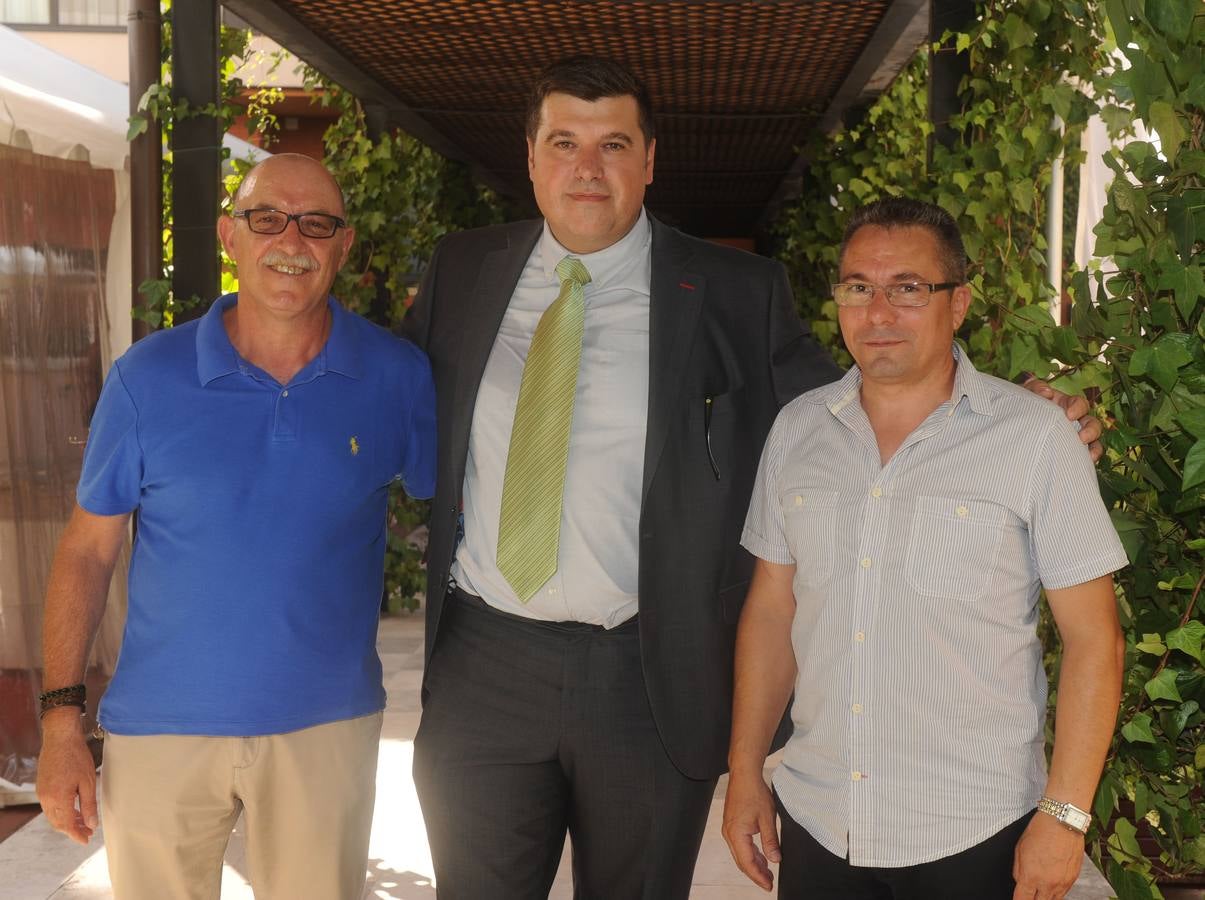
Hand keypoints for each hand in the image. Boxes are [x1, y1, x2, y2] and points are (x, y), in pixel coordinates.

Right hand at [36, 711, 98, 843]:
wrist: (60, 738)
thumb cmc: (76, 757)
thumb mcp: (87, 782)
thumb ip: (89, 805)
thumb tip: (91, 824)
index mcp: (58, 799)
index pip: (66, 825)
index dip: (76, 835)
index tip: (86, 840)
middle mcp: (46, 799)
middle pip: (58, 823)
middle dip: (72, 830)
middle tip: (88, 832)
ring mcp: (42, 793)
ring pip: (53, 815)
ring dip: (67, 821)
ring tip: (83, 822)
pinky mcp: (42, 787)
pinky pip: (50, 806)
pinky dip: (61, 811)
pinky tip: (73, 809)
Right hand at [722, 770, 780, 890]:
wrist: (744, 774)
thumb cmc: (754, 792)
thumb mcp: (767, 818)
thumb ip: (770, 841)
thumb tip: (775, 859)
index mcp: (736, 833)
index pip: (747, 863)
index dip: (758, 877)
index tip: (768, 885)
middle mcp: (729, 834)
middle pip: (741, 861)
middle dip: (756, 873)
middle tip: (769, 882)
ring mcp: (728, 829)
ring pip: (740, 854)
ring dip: (753, 864)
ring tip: (768, 872)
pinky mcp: (731, 825)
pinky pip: (739, 845)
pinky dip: (750, 853)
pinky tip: (761, 856)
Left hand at [1012, 813, 1084, 899]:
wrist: (1062, 822)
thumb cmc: (1040, 831)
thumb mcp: (1019, 849)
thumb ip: (1018, 869)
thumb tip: (1019, 880)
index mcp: (1030, 876)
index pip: (1022, 899)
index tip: (1018, 899)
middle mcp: (1048, 883)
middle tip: (1030, 894)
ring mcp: (1063, 883)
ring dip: (1046, 897)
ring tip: (1040, 891)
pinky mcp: (1073, 878)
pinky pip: (1064, 892)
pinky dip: (1057, 891)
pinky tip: (1052, 883)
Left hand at [1021, 378, 1103, 461]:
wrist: (1013, 424)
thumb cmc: (1023, 406)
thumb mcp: (1027, 394)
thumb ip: (1036, 388)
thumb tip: (1047, 393)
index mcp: (1066, 405)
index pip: (1080, 404)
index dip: (1078, 408)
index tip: (1069, 415)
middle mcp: (1074, 422)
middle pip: (1092, 424)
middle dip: (1091, 430)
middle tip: (1082, 438)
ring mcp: (1073, 437)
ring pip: (1093, 442)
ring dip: (1094, 448)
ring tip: (1090, 456)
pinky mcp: (1069, 452)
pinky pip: (1083, 458)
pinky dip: (1087, 461)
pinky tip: (1085, 465)